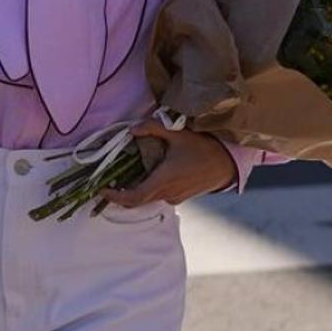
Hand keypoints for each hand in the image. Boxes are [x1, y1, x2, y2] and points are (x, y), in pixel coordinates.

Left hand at [99, 119, 234, 206]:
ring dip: (136, 191)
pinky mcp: (181, 197)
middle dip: (121, 194)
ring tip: (126, 176)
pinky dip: (149, 189)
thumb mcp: (177, 134)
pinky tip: (149, 174)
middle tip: (109, 183)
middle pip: (137, 201)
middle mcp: (166, 193)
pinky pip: (159, 196)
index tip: (103, 189)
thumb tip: (131, 130)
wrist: (228, 164)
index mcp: (162, 181)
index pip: (133, 198)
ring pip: (148, 198)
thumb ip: (152, 129)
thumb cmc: (203, 148)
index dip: (115, 197)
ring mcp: (174, 198)